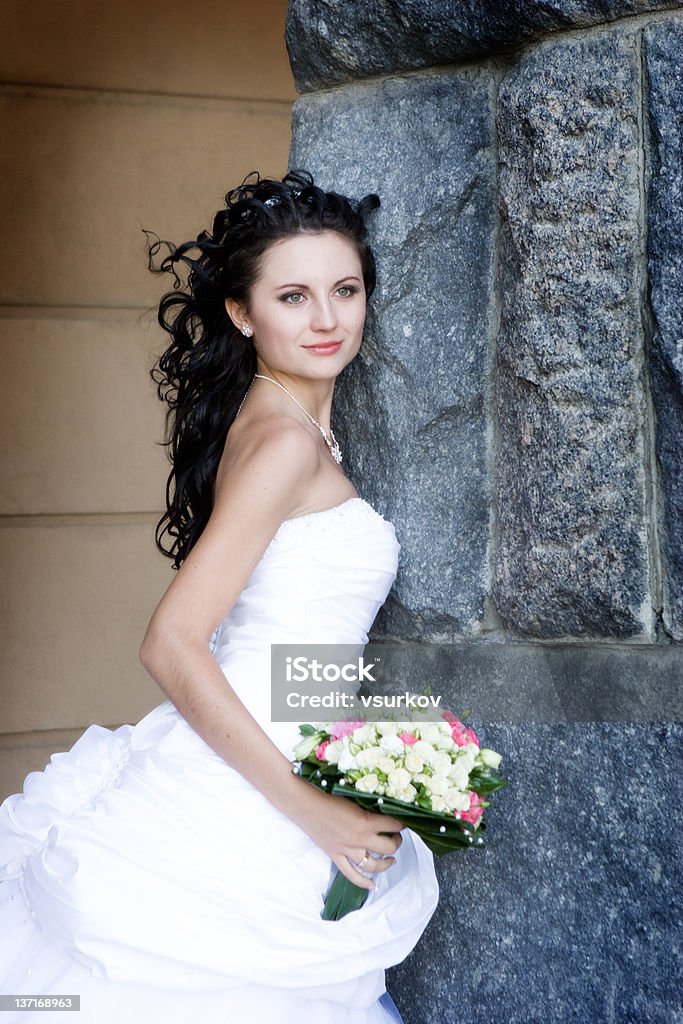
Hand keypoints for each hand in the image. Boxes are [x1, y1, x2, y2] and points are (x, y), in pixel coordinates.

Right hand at [290, 783, 404, 890]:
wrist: (305, 804)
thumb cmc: (328, 796)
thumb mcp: (355, 799)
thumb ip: (370, 808)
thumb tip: (385, 812)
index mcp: (366, 822)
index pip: (394, 825)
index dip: (402, 823)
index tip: (404, 821)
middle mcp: (359, 839)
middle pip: (389, 847)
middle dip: (396, 842)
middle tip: (396, 836)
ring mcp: (348, 850)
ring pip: (374, 865)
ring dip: (386, 863)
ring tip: (391, 858)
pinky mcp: (336, 857)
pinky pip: (352, 875)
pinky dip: (364, 883)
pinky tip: (373, 886)